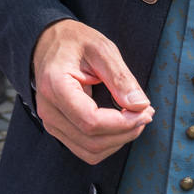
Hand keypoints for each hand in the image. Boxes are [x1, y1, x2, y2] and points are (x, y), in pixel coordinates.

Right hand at [29, 19, 152, 163]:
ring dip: (119, 141)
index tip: (145, 110)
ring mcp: (50, 122)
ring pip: (90, 151)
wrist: (49, 42)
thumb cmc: (74, 42)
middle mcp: (48, 109)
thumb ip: (121, 78)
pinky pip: (86, 149)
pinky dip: (108, 143)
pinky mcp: (58, 128)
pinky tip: (120, 125)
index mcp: (55, 86)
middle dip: (126, 132)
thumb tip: (141, 106)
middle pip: (92, 141)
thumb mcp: (102, 49)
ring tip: (135, 118)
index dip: (123, 123)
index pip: (91, 121)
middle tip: (145, 112)